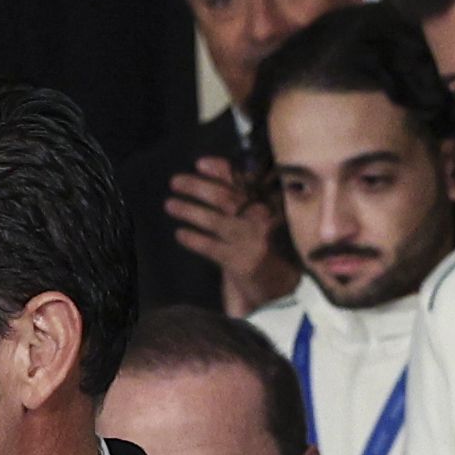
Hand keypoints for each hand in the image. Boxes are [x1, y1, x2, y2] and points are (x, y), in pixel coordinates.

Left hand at [166, 157, 297, 315]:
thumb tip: (208, 174)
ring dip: (189, 211)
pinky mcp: (242, 263)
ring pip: (215, 221)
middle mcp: (262, 220)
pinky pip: (211, 247)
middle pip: (226, 198)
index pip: (244, 182)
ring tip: (170, 205)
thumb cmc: (267, 251)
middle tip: (175, 181)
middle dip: (197, 187)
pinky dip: (194, 239)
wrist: (283, 291)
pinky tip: (181, 234)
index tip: (200, 163)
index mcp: (268, 206)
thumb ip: (241, 200)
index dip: (221, 171)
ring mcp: (252, 242)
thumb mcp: (259, 222)